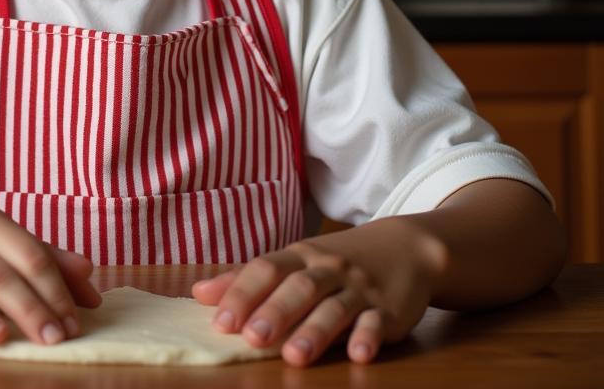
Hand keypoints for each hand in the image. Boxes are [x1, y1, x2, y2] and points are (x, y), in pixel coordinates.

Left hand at [191, 219, 439, 365]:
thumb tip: (199, 293)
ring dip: (315, 331)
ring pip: (335, 307)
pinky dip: (368, 336)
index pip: (266, 269)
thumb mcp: (293, 261)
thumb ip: (248, 278)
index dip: (242, 294)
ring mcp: (359, 288)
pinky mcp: (388, 309)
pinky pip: (377, 322)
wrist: (404, 247)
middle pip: (298, 288)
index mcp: (299, 257)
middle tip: (252, 338)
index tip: (220, 321)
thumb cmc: (335, 260)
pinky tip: (359, 353)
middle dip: (275, 312)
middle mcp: (327, 269)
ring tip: (295, 356)